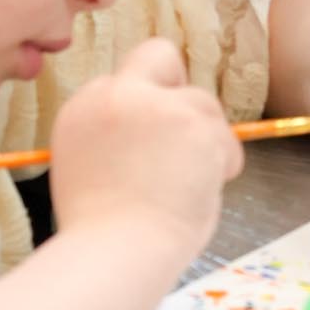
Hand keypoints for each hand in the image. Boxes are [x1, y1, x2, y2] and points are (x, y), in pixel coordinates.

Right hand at [42, 39, 237, 271]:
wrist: (116, 253)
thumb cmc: (103, 228)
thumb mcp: (87, 163)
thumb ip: (116, 132)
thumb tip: (151, 127)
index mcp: (83, 106)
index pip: (123, 77)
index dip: (143, 104)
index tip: (149, 139)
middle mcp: (117, 94)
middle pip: (160, 56)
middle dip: (177, 88)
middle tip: (183, 135)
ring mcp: (159, 104)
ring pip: (202, 103)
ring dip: (204, 139)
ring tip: (185, 183)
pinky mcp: (196, 121)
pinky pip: (226, 138)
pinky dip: (222, 164)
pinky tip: (200, 191)